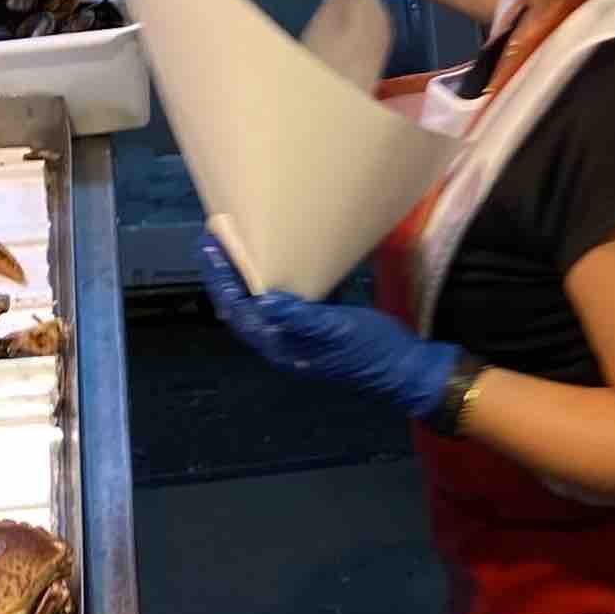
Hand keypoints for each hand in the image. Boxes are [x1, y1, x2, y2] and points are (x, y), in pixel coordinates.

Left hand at [197, 235, 459, 416]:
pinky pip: (281, 307)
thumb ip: (302, 317)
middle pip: (241, 308)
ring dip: (244, 280)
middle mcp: (281, 345)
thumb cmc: (373, 350)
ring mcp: (295, 341)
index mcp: (281, 346)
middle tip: (213, 241)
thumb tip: (264, 300)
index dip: (221, 277)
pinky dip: (271, 286)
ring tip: (236, 250)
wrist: (404, 372)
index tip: (210, 244)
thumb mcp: (339, 329)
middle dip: (225, 276)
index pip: (238, 308)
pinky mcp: (311, 335)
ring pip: (257, 308)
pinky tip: (277, 268)